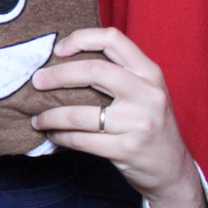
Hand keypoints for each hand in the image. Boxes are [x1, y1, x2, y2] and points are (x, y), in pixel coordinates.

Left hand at [31, 27, 206, 207]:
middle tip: (36, 82)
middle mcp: (147, 94)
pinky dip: (59, 136)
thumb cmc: (148, 124)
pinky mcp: (127, 149)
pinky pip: (80, 140)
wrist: (172, 168)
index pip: (113, 39)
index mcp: (150, 73)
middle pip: (93, 71)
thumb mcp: (144, 92)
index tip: (57, 50)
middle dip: (57, 75)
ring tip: (37, 118)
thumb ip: (117, 73)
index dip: (80, 39)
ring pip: (79, 113)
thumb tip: (61, 60)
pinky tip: (52, 134)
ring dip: (50, 116)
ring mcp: (138, 122)